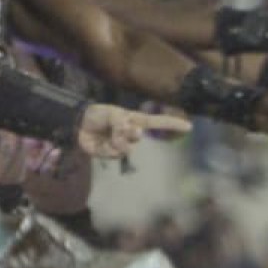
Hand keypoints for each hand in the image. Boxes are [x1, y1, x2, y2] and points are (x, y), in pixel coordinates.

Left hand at [75, 105, 190, 158]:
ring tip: (107, 134)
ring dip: (115, 141)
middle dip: (126, 133)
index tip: (189, 126)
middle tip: (117, 127)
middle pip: (137, 137)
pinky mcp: (113, 153)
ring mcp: (123, 144)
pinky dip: (107, 148)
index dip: (172, 124)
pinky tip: (102, 143)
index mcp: (134, 120)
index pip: (156, 122)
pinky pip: (115, 154)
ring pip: (126, 148)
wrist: (79, 124)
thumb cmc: (97, 115)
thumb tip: (131, 135)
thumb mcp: (110, 113)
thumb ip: (121, 123)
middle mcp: (132, 132)